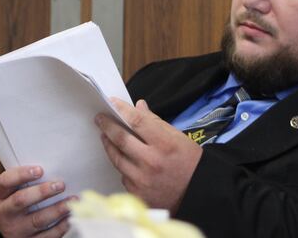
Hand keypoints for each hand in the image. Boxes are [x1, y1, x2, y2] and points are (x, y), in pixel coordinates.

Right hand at [0, 166, 74, 236]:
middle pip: (21, 200)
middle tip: (60, 185)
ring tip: (73, 200)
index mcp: (0, 195)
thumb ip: (29, 179)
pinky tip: (71, 216)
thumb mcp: (17, 189)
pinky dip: (61, 226)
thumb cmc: (20, 201)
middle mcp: (5, 213)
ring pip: (37, 220)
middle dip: (42, 191)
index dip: (21, 174)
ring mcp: (16, 229)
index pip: (5, 182)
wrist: (15, 231)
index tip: (40, 170)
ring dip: (57, 209)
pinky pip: (47, 235)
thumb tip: (57, 166)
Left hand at [96, 98, 202, 212]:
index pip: (137, 121)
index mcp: (164, 144)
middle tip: (100, 118)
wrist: (197, 191)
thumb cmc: (189, 161)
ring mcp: (142, 179)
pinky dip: (122, 164)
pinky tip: (122, 158)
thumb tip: (138, 107)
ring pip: (117, 158)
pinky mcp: (137, 193)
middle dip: (107, 126)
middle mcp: (151, 162)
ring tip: (105, 136)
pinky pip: (123, 175)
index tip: (113, 103)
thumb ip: (155, 122)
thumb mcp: (177, 136)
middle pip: (121, 139)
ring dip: (109, 144)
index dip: (122, 109)